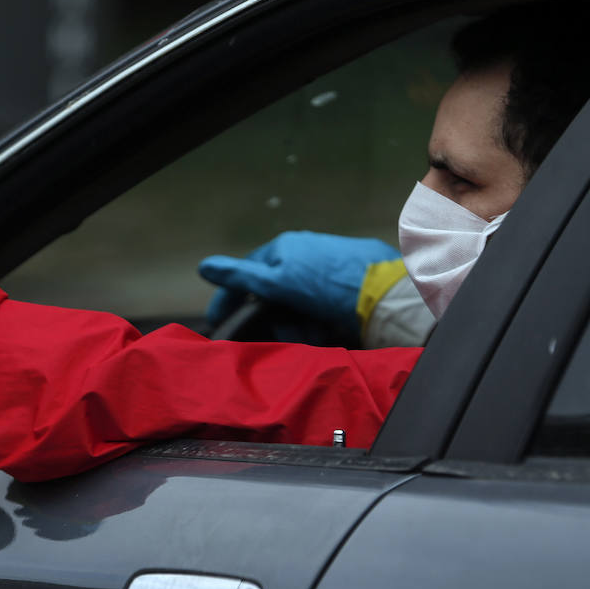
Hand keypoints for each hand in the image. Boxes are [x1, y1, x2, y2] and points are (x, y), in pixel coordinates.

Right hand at [199, 231, 401, 336]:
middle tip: (281, 339)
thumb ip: (240, 276)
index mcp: (284, 248)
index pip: (246, 273)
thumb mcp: (277, 281)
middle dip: (274, 321)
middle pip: (273, 295)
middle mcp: (303, 255)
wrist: (385, 292)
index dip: (230, 298)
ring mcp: (324, 269)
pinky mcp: (345, 285)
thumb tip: (204, 266)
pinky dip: (319, 325)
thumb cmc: (327, 285)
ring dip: (297, 327)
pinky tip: (327, 334)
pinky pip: (320, 309)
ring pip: (296, 305)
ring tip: (310, 339)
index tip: (218, 320)